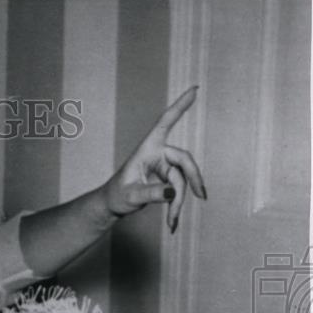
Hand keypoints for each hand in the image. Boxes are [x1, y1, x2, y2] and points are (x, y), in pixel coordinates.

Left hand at [100, 86, 207, 232]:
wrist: (111, 206)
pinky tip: (173, 222)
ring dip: (179, 202)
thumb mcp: (130, 196)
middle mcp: (157, 153)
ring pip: (182, 180)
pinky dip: (177, 205)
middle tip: (201, 197)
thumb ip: (149, 193)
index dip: (180, 106)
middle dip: (192, 180)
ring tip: (172, 222)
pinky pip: (178, 188)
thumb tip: (171, 191)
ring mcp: (163, 165)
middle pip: (184, 162)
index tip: (195, 89)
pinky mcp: (166, 177)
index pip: (165, 123)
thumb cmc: (116, 197)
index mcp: (147, 149)